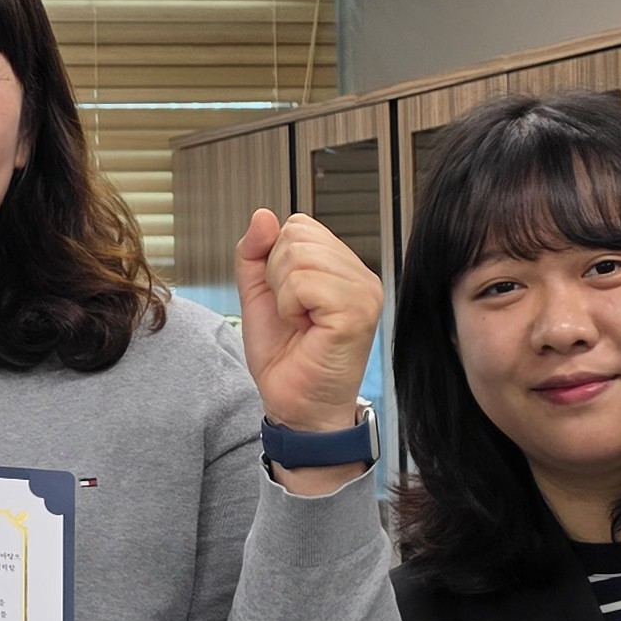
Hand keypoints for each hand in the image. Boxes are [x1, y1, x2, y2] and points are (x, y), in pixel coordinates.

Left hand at [237, 207, 381, 467]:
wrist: (296, 405)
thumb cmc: (286, 357)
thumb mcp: (258, 295)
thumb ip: (256, 253)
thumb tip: (263, 215)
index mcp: (342, 268)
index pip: (299, 225)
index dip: (275, 260)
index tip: (287, 300)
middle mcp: (360, 276)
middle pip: (297, 234)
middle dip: (276, 275)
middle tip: (292, 314)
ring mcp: (364, 292)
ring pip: (298, 256)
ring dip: (283, 293)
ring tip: (299, 321)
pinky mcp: (357, 311)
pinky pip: (304, 282)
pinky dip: (290, 306)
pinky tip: (305, 328)